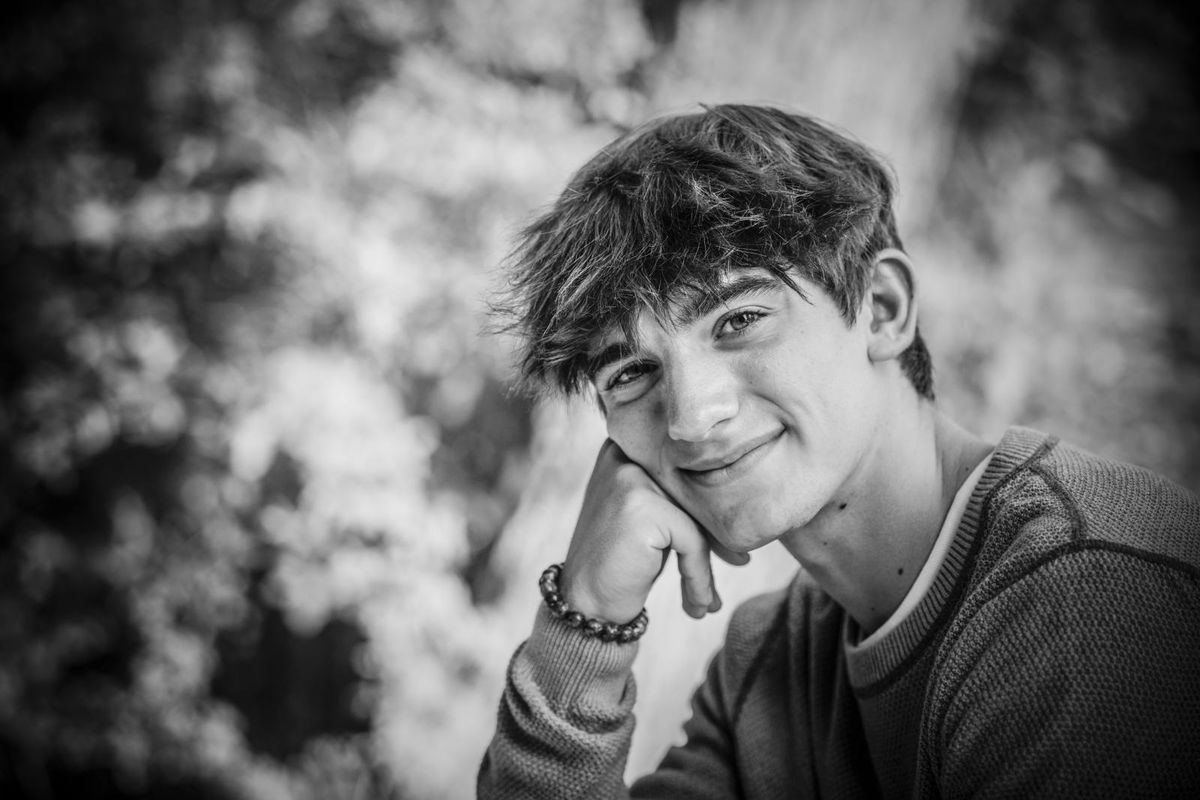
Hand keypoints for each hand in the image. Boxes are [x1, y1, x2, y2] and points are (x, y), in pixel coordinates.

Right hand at [560, 440, 746, 623]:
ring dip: (709, 561)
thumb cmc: (621, 562)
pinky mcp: (642, 506)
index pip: (686, 470)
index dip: (712, 506)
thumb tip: (741, 496)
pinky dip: (698, 576)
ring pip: (697, 517)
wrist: (584, 604)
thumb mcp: (649, 516)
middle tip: (739, 561)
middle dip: (720, 531)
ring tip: (707, 599)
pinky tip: (696, 604)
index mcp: (626, 447)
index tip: (733, 544)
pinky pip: (691, 541)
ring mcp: (631, 478)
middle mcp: (625, 454)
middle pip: (695, 490)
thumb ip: (679, 494)